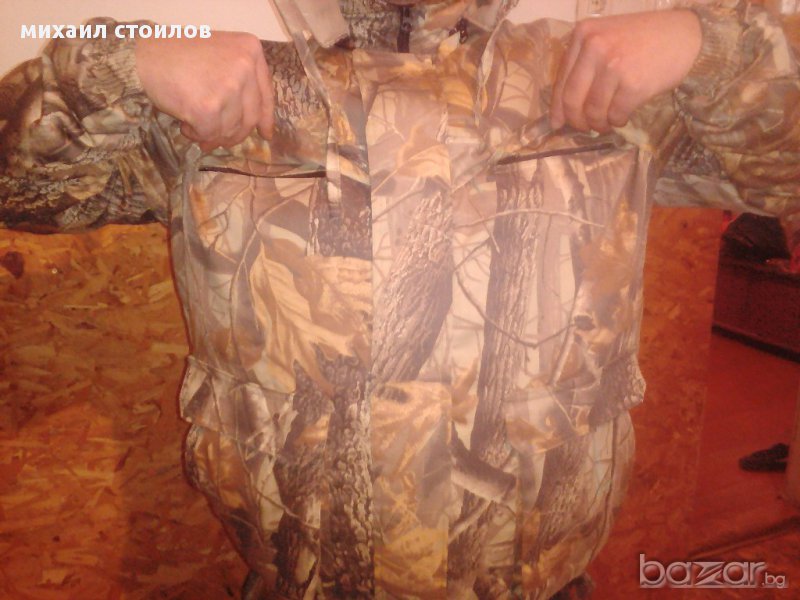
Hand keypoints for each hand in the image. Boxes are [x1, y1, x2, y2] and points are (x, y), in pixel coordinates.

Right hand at [135, 31, 273, 150]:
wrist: (143, 56)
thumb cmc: (178, 56)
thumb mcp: (220, 55)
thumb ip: (241, 80)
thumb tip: (255, 124)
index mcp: (250, 50)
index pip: (265, 94)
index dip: (265, 118)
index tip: (265, 134)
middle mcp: (244, 66)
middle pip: (250, 117)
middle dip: (234, 134)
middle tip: (217, 139)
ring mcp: (228, 87)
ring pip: (230, 129)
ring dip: (212, 133)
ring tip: (192, 121)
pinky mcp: (209, 107)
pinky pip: (211, 133)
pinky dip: (197, 133)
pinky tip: (185, 122)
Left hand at [550, 10, 702, 132]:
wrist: (687, 35)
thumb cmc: (644, 40)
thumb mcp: (607, 38)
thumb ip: (584, 65)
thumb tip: (562, 111)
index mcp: (583, 34)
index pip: (561, 80)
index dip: (558, 108)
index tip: (558, 124)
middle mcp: (595, 46)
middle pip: (572, 99)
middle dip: (577, 121)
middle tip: (584, 128)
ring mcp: (613, 65)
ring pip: (593, 111)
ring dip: (599, 124)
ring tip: (607, 122)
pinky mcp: (633, 84)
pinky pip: (615, 115)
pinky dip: (616, 121)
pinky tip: (622, 117)